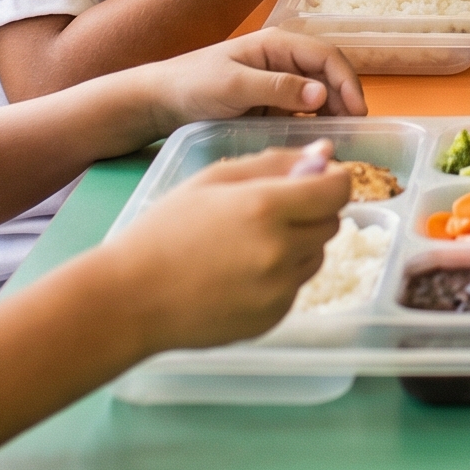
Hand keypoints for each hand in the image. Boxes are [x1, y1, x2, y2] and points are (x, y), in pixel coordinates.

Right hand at [104, 146, 351, 352]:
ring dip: (299, 245)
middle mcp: (280, 251)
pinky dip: (281, 277)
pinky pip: (296, 287)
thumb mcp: (214, 179)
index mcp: (266, 207)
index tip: (316, 181)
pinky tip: (241, 274)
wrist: (131, 299)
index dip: (332, 180)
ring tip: (249, 244)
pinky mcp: (273, 318)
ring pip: (317, 256)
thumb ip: (275, 163)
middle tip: (271, 212)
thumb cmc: (165, 231)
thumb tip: (326, 152)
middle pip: (331, 223)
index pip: (339, 189)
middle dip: (312, 212)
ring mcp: (279, 290)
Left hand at [138, 30, 366, 135]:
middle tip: (353, 129)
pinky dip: (315, 123)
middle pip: (328, 75)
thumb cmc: (192, 85)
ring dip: (333, 112)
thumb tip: (321, 96)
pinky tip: (317, 139)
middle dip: (345, 98)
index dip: (347, 81)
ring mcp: (278, 82)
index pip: (326, 56)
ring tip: (340, 136)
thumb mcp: (233, 86)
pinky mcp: (271, 104)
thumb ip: (277, 89)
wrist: (158, 101)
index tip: (357, 111)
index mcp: (278, 45)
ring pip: (319, 95)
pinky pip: (302, 111)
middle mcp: (283, 60)